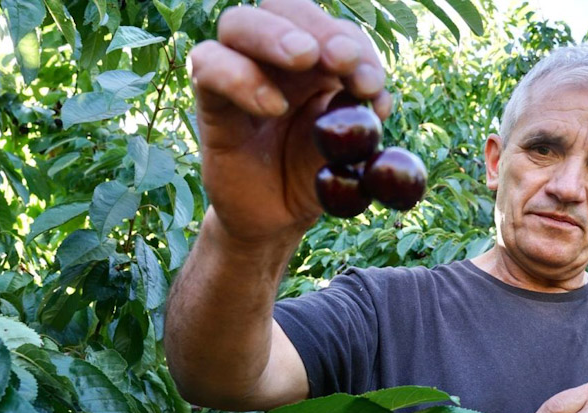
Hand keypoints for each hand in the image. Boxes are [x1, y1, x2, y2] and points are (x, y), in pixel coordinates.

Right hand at [188, 0, 390, 243]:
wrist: (278, 216)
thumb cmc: (314, 173)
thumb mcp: (350, 152)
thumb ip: (365, 126)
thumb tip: (378, 101)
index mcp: (317, 61)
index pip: (334, 31)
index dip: (355, 47)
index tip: (372, 85)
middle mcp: (274, 57)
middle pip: (285, 7)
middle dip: (318, 27)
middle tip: (343, 58)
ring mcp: (238, 72)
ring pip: (238, 23)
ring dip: (274, 35)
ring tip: (306, 58)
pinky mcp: (210, 100)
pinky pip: (208, 66)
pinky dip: (239, 76)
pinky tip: (272, 105)